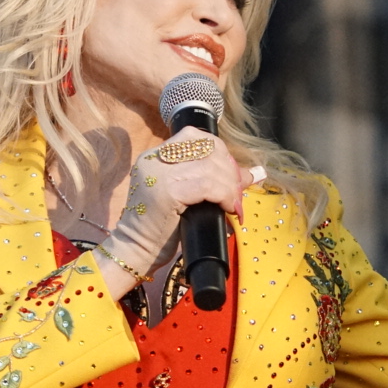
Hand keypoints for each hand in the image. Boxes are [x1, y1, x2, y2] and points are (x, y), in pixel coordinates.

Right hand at [95, 129, 248, 291]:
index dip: (221, 152)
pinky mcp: (166, 193)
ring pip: (210, 168)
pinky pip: (207, 186)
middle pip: (207, 148)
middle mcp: (154, 159)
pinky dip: (224, 195)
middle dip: (230, 170)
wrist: (135, 251)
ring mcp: (158, 174)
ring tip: (233, 204)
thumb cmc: (161, 227)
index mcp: (156, 155)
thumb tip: (252, 174)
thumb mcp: (188, 196)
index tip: (231, 174)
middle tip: (237, 192)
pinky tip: (227, 208)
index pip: (195, 136)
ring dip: (230, 186)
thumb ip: (212, 180)